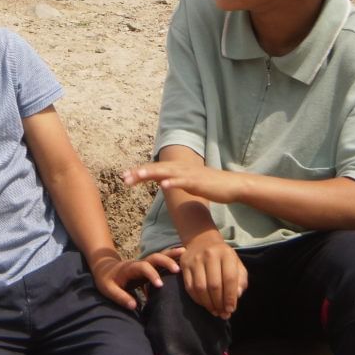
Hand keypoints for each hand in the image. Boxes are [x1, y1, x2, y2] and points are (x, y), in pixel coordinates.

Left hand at [90, 251, 181, 309]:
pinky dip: (172, 257)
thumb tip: (135, 306)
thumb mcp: (108, 290)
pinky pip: (161, 261)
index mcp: (130, 268)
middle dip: (166, 261)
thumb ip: (120, 297)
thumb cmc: (106, 280)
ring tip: (186, 253)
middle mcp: (140, 263)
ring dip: (172, 254)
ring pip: (160, 256)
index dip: (152, 275)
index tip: (160, 285)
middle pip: (154, 257)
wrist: (104, 268)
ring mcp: (145, 263)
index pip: (143, 268)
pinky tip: (184, 258)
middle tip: (178, 270)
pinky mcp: (149, 266)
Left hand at [123, 162, 240, 203]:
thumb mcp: (188, 183)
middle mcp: (180, 168)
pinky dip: (172, 182)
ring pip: (166, 173)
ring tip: (136, 176)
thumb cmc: (210, 185)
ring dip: (151, 173)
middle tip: (123, 177)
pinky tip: (163, 185)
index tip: (124, 177)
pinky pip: (183, 182)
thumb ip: (175, 181)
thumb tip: (163, 182)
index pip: (154, 169)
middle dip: (139, 173)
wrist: (231, 185)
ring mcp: (188, 174)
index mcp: (177, 169)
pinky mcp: (197, 182)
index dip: (139, 172)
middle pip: (156, 169)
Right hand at [179, 230, 247, 318]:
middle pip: (214, 285)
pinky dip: (197, 299)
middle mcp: (209, 255)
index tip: (231, 309)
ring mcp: (195, 260)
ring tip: (214, 311)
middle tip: (222, 313)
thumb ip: (240, 280)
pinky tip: (204, 304)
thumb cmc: (223, 256)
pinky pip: (189, 287)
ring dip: (208, 304)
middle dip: (219, 303)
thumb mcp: (236, 264)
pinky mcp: (184, 265)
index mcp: (226, 254)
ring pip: (200, 288)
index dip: (230, 297)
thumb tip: (237, 296)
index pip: (229, 278)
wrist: (202, 240)